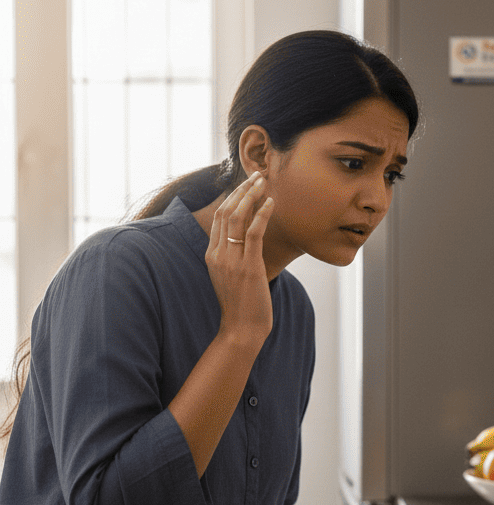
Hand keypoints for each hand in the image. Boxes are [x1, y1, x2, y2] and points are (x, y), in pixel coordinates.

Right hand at [206, 172, 275, 346]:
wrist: (240, 330)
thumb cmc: (241, 306)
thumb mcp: (232, 277)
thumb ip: (235, 257)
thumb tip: (249, 242)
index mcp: (212, 255)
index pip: (219, 218)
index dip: (233, 196)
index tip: (247, 184)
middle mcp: (218, 254)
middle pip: (226, 211)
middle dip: (241, 190)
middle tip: (256, 175)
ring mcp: (231, 260)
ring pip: (237, 217)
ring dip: (251, 195)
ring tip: (264, 181)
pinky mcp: (248, 267)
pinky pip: (253, 233)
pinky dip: (262, 214)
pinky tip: (271, 202)